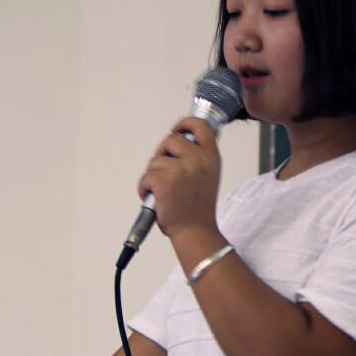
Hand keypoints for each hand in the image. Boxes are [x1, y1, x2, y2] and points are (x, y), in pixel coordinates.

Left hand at [138, 117, 220, 239]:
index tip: (177, 128)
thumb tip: (183, 140)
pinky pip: (145, 176)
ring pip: (155, 161)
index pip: (200, 126)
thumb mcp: (209, 176)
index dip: (185, 123)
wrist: (195, 232)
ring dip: (153, 175)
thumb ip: (199, 157)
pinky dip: (144, 188)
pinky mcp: (163, 181)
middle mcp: (198, 160)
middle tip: (164, 172)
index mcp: (211, 157)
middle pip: (170, 139)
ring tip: (163, 192)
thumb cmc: (198, 209)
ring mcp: (180, 170)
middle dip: (162, 154)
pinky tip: (154, 198)